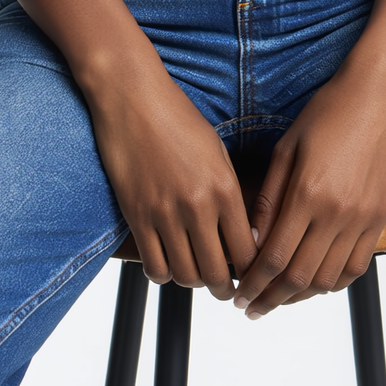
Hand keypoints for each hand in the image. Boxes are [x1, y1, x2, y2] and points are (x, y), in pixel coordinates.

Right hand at [84, 52, 253, 297]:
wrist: (132, 96)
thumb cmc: (178, 117)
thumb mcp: (216, 151)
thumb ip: (229, 193)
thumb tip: (242, 235)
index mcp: (224, 188)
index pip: (247, 252)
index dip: (252, 272)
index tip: (251, 275)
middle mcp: (197, 206)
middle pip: (217, 274)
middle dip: (225, 288)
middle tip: (225, 288)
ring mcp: (164, 214)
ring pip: (186, 277)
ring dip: (194, 282)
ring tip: (197, 274)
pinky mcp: (136, 216)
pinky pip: (154, 268)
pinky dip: (164, 275)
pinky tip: (169, 263)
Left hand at [232, 50, 385, 317]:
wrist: (380, 96)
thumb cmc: (328, 112)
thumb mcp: (287, 148)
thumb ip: (269, 198)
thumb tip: (252, 241)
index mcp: (308, 194)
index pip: (274, 259)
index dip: (253, 285)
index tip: (240, 297)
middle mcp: (337, 213)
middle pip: (299, 278)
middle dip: (271, 299)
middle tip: (253, 308)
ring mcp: (362, 219)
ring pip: (328, 279)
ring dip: (301, 295)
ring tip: (280, 296)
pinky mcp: (379, 218)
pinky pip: (356, 267)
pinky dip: (333, 282)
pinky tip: (315, 281)